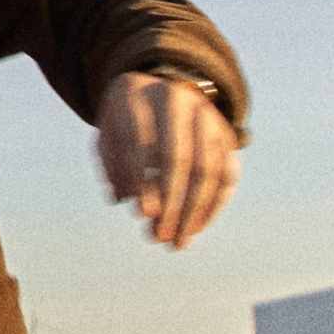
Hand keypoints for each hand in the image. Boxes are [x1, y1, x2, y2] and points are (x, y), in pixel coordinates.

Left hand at [97, 72, 239, 248]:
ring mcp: (205, 115)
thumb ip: (112, 165)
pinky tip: (196, 228)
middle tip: (158, 236)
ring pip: (209, 169)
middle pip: (180, 157)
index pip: (140, 139)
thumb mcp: (107, 135)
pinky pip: (227, 175)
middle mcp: (176, 100)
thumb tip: (124, 199)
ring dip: (194, 212)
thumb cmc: (124, 121)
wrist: (156, 91)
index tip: (142, 215)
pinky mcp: (224, 133)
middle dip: (170, 203)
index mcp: (136, 94)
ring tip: (178, 242)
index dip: (141, 178)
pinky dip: (214, 206)